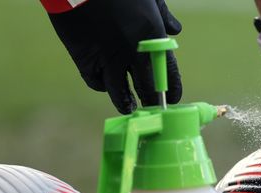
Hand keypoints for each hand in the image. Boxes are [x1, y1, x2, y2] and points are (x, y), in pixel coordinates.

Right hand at [47, 0, 182, 113]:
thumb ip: (163, 15)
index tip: (173, 98)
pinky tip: (105, 85)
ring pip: (119, 93)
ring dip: (125, 103)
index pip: (167, 72)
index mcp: (152, 36)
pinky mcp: (85, 60)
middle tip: (152, 108)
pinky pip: (96, 82)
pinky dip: (101, 85)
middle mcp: (133, 53)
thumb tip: (175, 30)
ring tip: (129, 108)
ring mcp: (108, 59)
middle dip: (151, 101)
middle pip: (146, 88)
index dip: (172, 88)